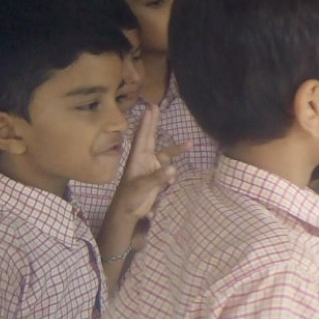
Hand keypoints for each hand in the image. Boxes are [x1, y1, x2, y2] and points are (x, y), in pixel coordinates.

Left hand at [110, 105, 184, 224]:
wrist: (128, 212)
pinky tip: (169, 184)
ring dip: (177, 150)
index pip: (143, 137)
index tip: (150, 108)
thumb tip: (173, 169)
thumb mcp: (142, 187)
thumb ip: (157, 178)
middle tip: (156, 107)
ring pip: (166, 155)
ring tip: (190, 144)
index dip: (147, 123)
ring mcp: (152, 167)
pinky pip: (169, 171)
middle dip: (154, 124)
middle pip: (151, 138)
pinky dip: (171, 174)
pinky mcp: (158, 177)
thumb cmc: (129, 197)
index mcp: (137, 158)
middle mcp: (145, 159)